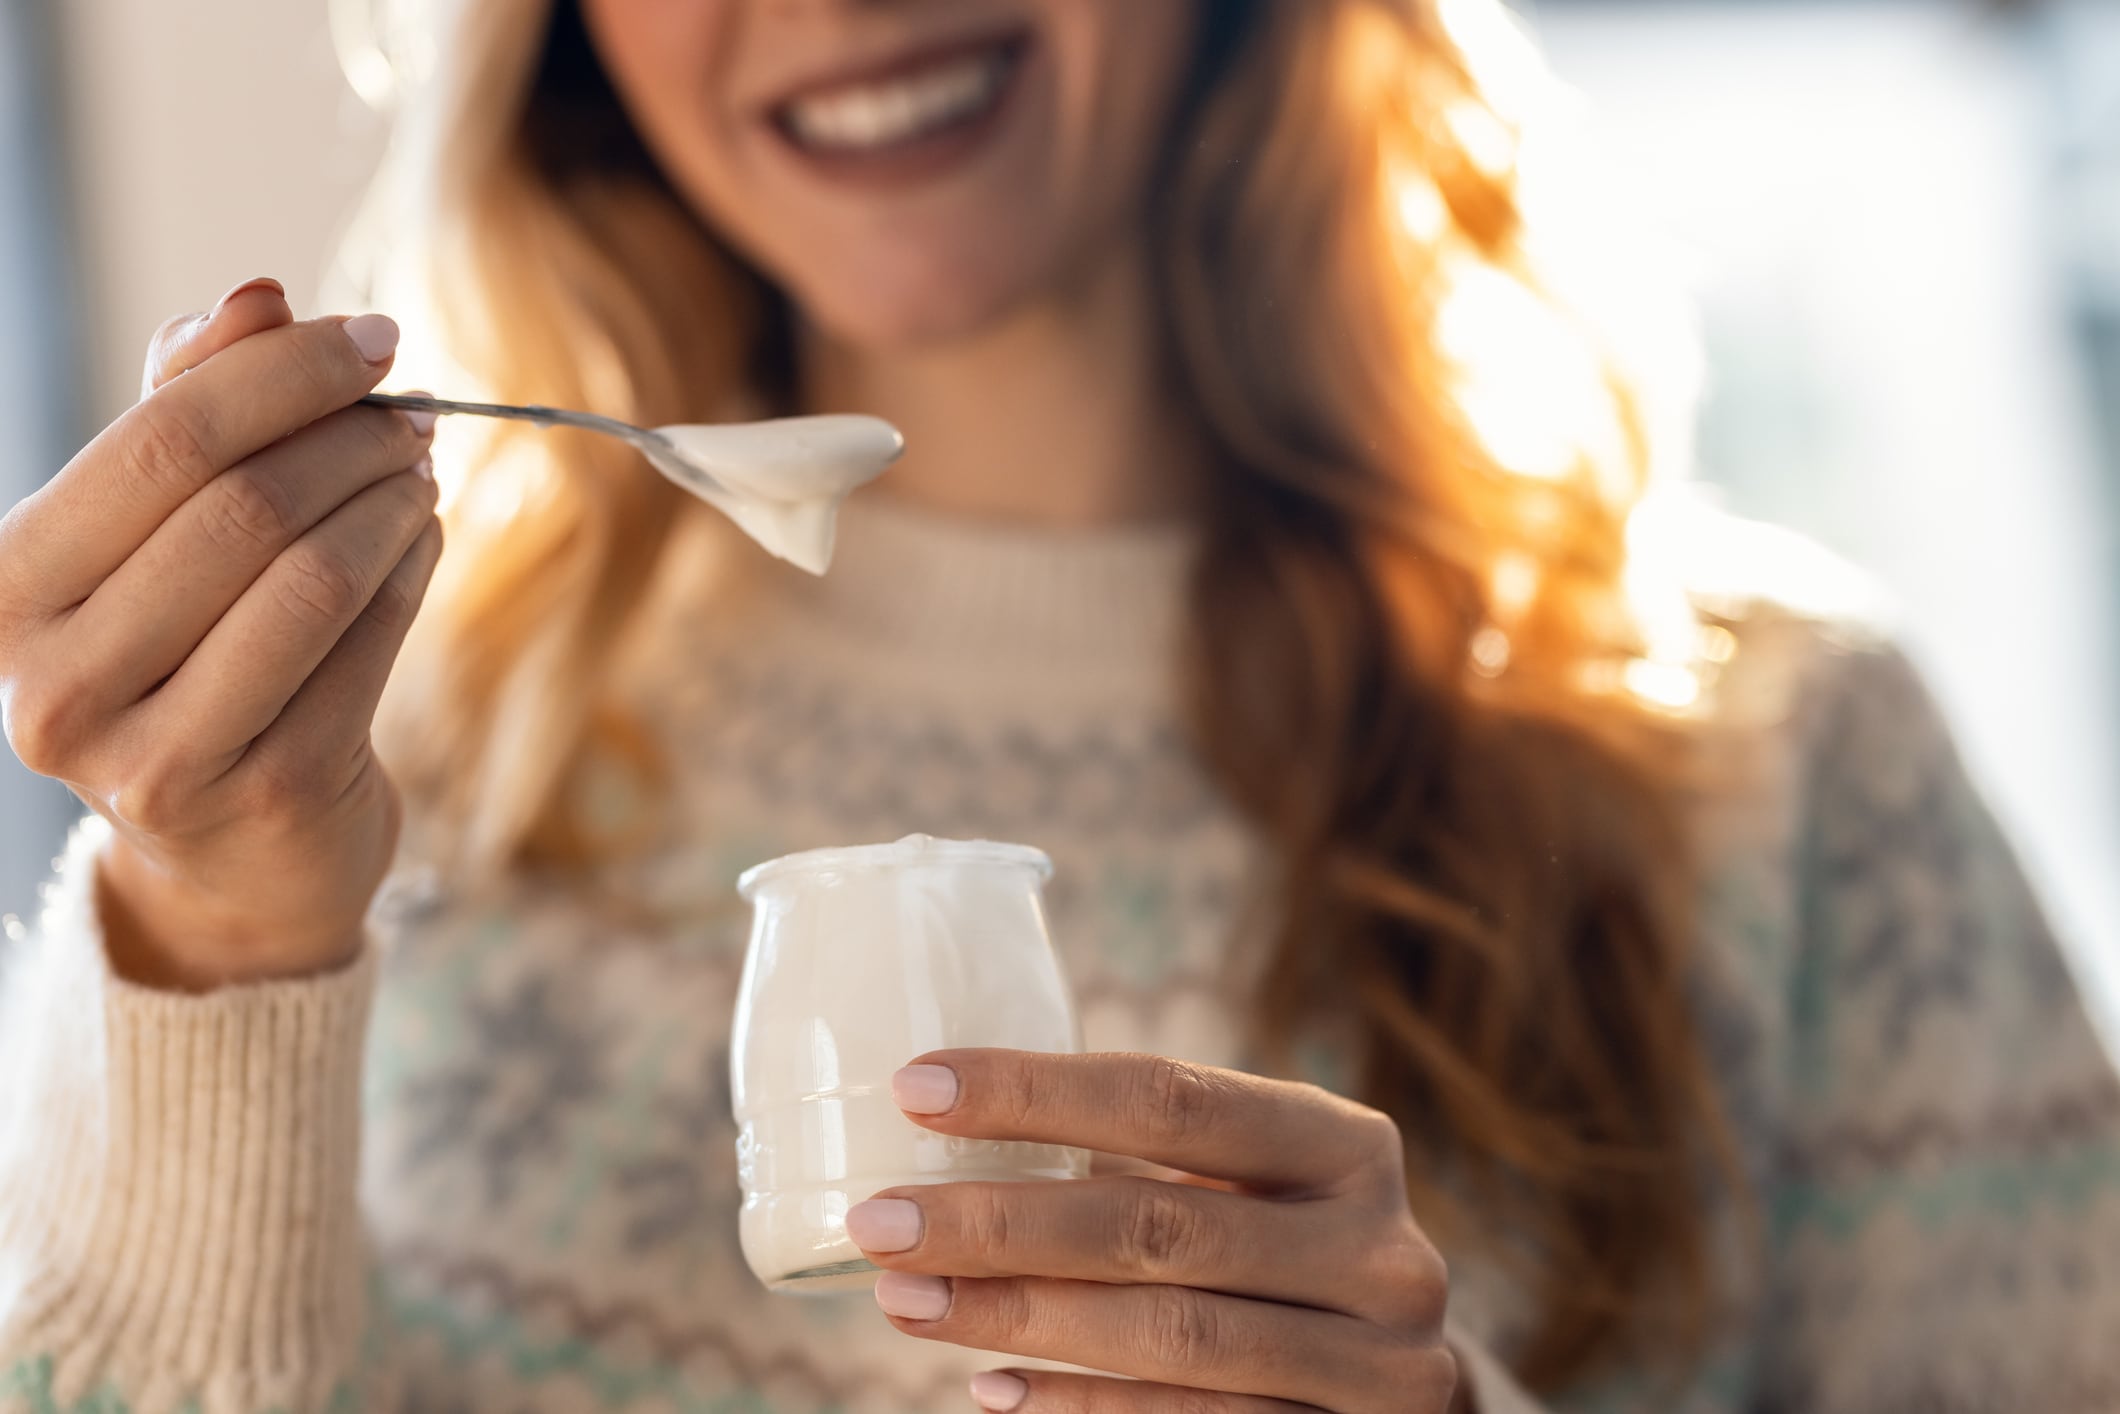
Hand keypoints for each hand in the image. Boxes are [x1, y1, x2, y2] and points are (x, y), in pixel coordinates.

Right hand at [0, 277, 442, 989]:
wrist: (228, 854)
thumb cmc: (183, 658)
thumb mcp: (157, 533)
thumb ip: (187, 411)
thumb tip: (253, 296)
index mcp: (6, 592)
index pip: (161, 442)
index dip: (284, 373)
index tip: (374, 337)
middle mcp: (56, 681)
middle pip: (243, 507)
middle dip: (350, 440)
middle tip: (414, 414)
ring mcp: (157, 753)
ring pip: (312, 576)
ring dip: (390, 503)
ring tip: (421, 473)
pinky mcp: (265, 792)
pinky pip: (367, 644)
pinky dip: (412, 571)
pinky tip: (425, 539)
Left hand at [847, 1049, 1459, 1411]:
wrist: (1411, 1388)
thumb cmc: (1285, 1250)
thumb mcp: (1254, 1182)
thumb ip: (1150, 1153)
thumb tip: (943, 1121)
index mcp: (1345, 1144)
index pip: (1175, 1097)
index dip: (1038, 1091)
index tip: (915, 1090)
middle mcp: (1377, 1250)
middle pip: (1159, 1224)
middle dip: (1001, 1221)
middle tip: (879, 1219)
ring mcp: (1373, 1363)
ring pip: (1171, 1336)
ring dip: (1019, 1317)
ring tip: (905, 1300)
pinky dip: (1079, 1407)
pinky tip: (988, 1388)